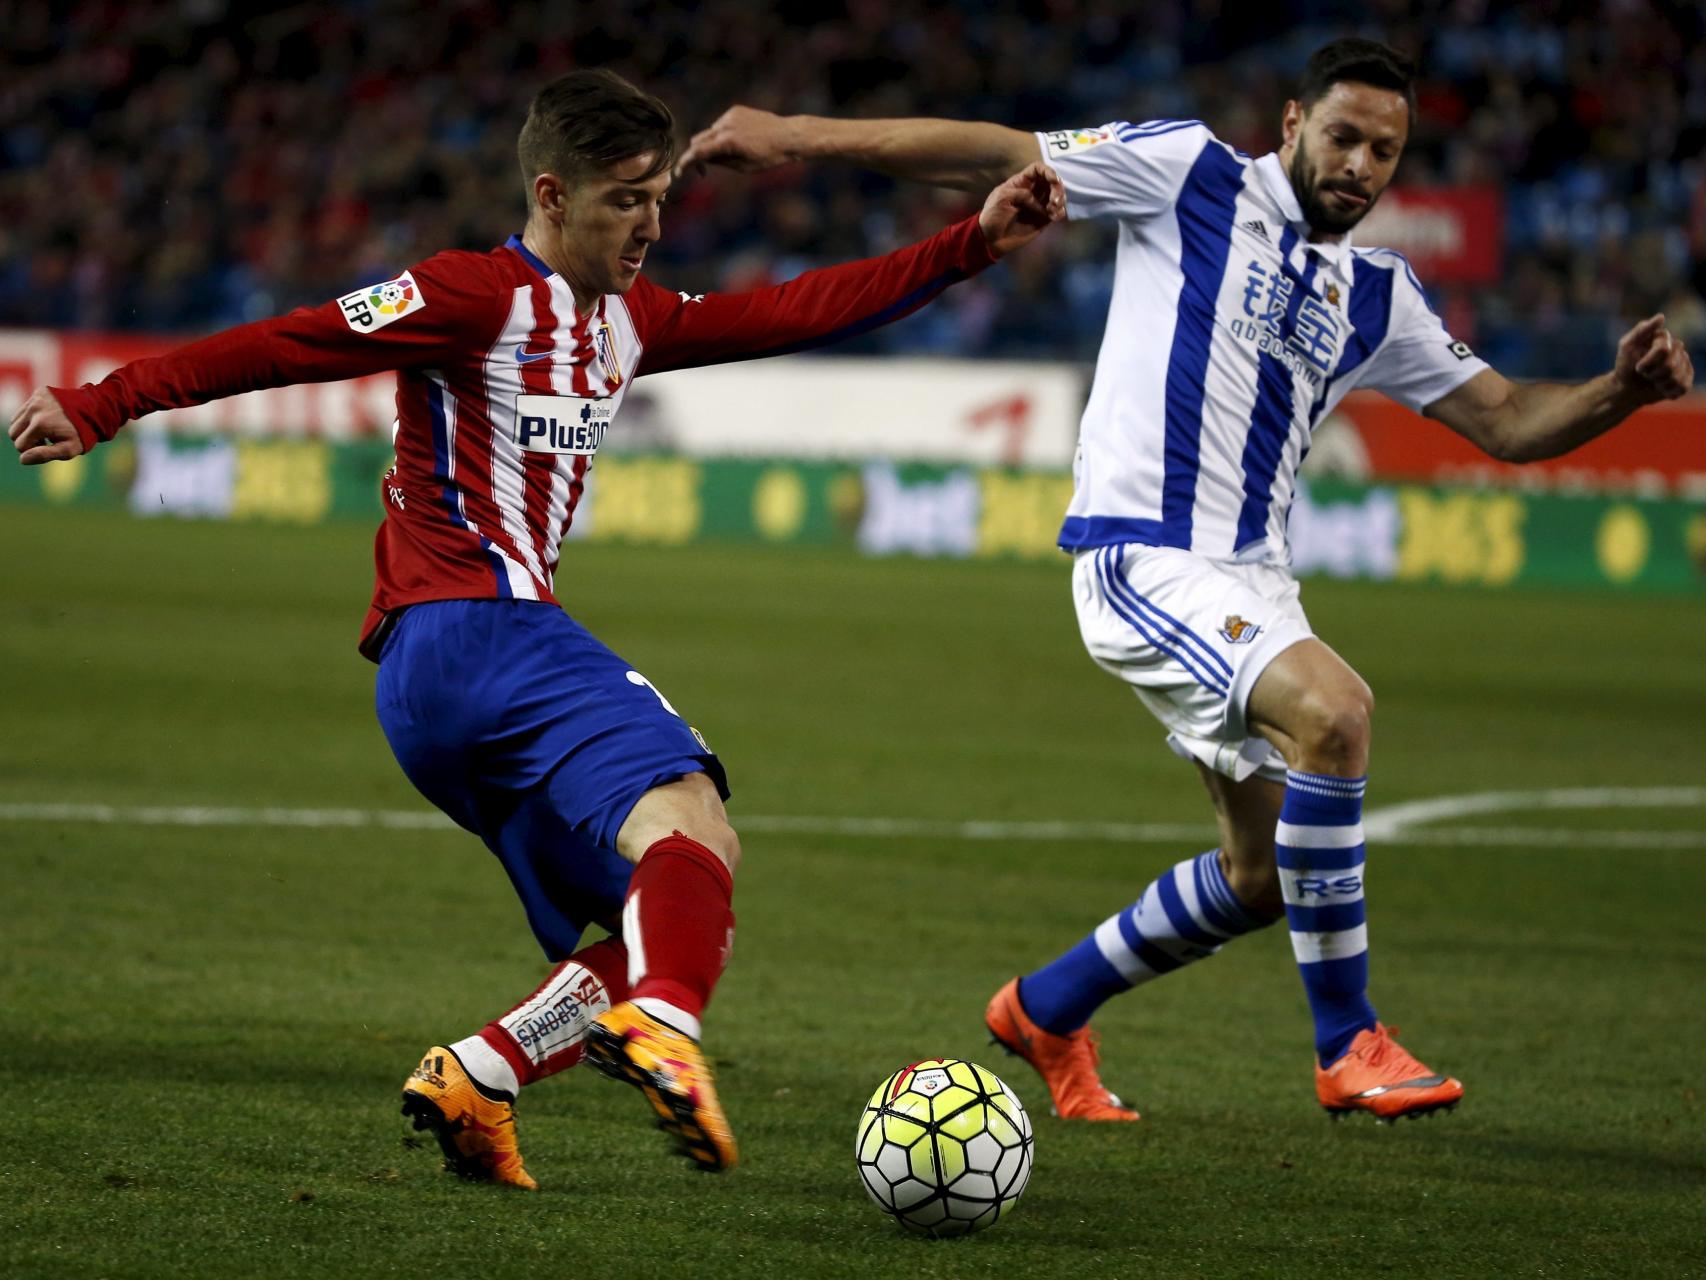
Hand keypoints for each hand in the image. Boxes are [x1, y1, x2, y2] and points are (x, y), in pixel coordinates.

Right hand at [8, 388, 83, 464]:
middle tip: (45, 441)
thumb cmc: (82, 434)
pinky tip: (47, 421)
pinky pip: (24, 409)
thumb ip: (44, 455)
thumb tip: (23, 459)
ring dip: (26, 429)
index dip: (32, 451)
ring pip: (16, 421)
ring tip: (46, 432)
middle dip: (26, 440)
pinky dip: (30, 418)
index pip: (20, 445)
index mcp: (40, 424)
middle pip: (13, 433)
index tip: (47, 447)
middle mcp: (34, 409)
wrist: (97, 410)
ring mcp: (35, 398)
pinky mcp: (39, 392)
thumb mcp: (68, 449)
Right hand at [679, 106, 799, 175]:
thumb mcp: (744, 168)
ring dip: (712, 144)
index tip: (679, 172)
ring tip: (732, 153)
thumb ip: (720, 162)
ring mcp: (730, 115)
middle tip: (704, 170)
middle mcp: (726, 125)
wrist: (788, 136)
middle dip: (697, 154)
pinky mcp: (736, 110)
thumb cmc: (769, 157)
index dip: (685, 163)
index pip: (698, 152)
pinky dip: (723, 134)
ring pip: (710, 132)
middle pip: (699, 139)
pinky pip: (721, 124)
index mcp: (728, 142)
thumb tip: (703, 159)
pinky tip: (740, 140)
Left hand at [977, 162, 1065, 257]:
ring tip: (1052, 211)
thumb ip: (1022, 194)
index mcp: (1021, 183)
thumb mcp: (1002, 197)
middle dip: (1057, 188)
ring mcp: (1038, 205)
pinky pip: (1057, 212)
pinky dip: (1060, 212)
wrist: (991, 239)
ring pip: (1057, 196)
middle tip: (1054, 201)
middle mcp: (1033, 191)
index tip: (1053, 180)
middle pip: (1052, 181)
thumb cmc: (992, 216)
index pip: (1038, 169)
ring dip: (1060, 201)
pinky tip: (1054, 217)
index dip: (1048, 171)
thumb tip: (1038, 201)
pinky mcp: (1043, 220)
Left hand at [1614, 314, 1693, 404]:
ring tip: (1652, 381)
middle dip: (1653, 374)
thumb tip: (1661, 316)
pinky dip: (1668, 391)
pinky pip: (1682, 386)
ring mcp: (1683, 363)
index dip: (1648, 363)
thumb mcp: (1627, 346)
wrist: (1626, 388)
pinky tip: (1660, 388)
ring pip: (1676, 377)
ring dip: (1659, 383)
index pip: (1663, 350)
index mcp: (1663, 338)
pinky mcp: (1686, 379)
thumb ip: (1641, 330)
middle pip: (1671, 365)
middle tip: (1644, 374)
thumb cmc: (1625, 366)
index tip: (1638, 367)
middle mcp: (1677, 348)